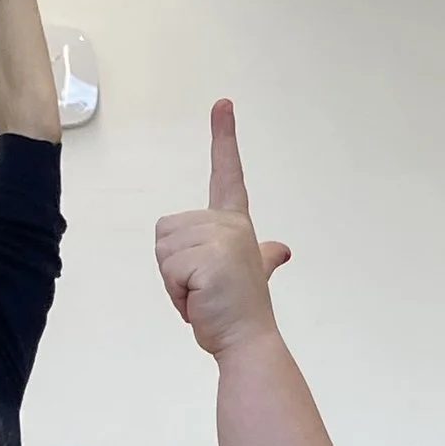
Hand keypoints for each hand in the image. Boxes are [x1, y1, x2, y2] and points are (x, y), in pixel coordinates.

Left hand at [156, 101, 293, 356]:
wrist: (248, 341)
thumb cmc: (241, 310)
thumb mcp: (251, 274)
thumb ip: (264, 258)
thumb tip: (281, 251)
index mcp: (235, 224)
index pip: (229, 174)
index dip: (225, 138)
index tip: (223, 104)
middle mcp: (228, 225)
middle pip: (167, 231)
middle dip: (174, 268)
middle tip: (203, 289)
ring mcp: (219, 241)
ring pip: (163, 251)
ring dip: (173, 282)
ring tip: (202, 295)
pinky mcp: (207, 261)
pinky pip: (169, 270)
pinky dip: (176, 293)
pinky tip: (199, 302)